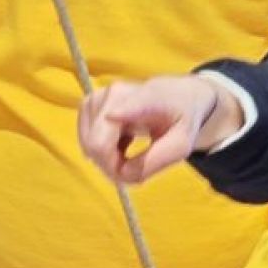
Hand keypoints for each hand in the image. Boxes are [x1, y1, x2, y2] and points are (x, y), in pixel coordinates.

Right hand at [79, 75, 232, 183]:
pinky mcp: (87, 105)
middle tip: (134, 171)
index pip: (118, 113)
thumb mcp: (181, 145)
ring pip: (89, 146)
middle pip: (96, 145)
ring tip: (130, 154)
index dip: (111, 130)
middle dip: (113, 167)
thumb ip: (154, 161)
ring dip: (108, 160)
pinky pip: (86, 141)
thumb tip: (122, 174)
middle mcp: (113, 94)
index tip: (114, 142)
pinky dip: (102, 151)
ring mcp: (97, 98)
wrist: (177, 96)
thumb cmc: (181, 120)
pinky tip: (120, 145)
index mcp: (145, 98)